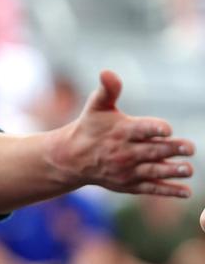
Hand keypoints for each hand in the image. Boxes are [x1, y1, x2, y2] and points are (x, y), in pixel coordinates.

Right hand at [53, 70, 194, 197]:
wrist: (73, 159)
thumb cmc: (90, 127)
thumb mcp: (96, 106)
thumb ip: (108, 89)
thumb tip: (106, 72)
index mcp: (120, 132)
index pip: (140, 130)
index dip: (153, 129)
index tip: (167, 130)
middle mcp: (124, 153)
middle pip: (151, 151)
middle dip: (171, 150)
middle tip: (190, 148)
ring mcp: (127, 171)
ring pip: (153, 171)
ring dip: (171, 171)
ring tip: (188, 169)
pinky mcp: (129, 184)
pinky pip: (151, 188)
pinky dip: (168, 190)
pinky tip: (185, 192)